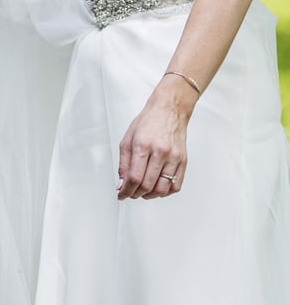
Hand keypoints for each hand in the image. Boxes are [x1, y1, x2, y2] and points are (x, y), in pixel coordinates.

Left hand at [117, 75, 198, 200]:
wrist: (170, 109)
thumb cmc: (148, 122)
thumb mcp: (127, 139)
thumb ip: (123, 163)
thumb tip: (121, 184)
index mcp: (143, 145)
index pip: (134, 178)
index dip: (126, 191)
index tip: (122, 195)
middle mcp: (160, 152)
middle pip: (147, 185)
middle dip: (135, 194)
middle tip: (130, 193)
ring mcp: (174, 157)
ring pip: (162, 189)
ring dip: (149, 195)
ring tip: (143, 192)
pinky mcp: (183, 160)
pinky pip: (176, 185)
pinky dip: (165, 192)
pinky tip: (157, 188)